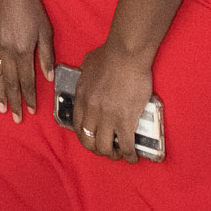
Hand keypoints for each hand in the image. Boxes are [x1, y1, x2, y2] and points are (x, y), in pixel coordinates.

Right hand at [0, 0, 54, 120]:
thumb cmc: (31, 5)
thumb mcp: (44, 28)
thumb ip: (46, 54)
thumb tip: (48, 76)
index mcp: (23, 50)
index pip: (27, 80)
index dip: (30, 96)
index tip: (32, 111)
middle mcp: (8, 51)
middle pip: (11, 81)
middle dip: (14, 101)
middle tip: (16, 118)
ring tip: (1, 108)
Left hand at [70, 40, 154, 163]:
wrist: (126, 54)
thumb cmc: (109, 54)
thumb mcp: (88, 63)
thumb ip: (85, 73)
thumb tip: (86, 73)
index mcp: (82, 97)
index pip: (77, 126)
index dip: (85, 137)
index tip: (93, 140)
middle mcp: (91, 110)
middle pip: (89, 141)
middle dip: (97, 150)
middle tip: (107, 150)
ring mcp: (107, 117)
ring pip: (105, 147)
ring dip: (113, 155)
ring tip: (120, 154)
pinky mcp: (125, 120)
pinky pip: (126, 146)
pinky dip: (129, 155)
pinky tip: (133, 157)